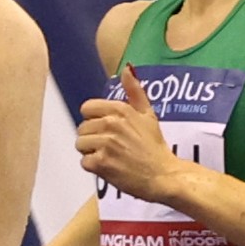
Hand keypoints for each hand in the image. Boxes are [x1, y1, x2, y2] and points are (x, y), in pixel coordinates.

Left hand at [76, 63, 185, 202]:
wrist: (164, 176)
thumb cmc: (155, 148)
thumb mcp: (148, 114)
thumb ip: (135, 91)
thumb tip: (127, 69)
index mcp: (120, 110)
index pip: (87, 108)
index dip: (95, 120)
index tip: (107, 130)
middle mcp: (111, 124)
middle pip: (82, 128)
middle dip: (93, 138)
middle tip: (112, 147)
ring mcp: (106, 144)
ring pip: (81, 145)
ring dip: (92, 153)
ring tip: (110, 157)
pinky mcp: (101, 163)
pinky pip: (84, 162)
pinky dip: (95, 167)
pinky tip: (110, 167)